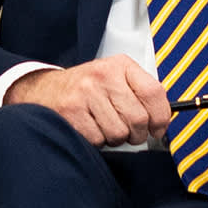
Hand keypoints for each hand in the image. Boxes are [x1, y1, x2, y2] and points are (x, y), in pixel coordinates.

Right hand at [3, 56, 172, 147]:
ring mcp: (86, 92)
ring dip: (114, 139)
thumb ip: (140, 95)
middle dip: (135, 134)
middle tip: (127, 132)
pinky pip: (98, 139)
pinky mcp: (71, 110)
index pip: (154, 93)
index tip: (158, 129)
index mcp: (120, 66)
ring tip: (103, 127)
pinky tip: (89, 128)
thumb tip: (164, 124)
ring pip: (119, 133)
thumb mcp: (114, 81)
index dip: (161, 118)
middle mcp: (103, 75)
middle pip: (138, 119)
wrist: (43, 90)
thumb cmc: (85, 89)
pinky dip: (96, 141)